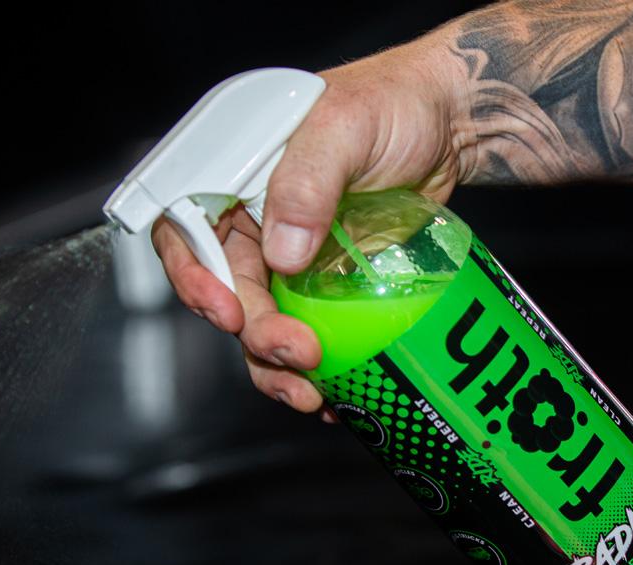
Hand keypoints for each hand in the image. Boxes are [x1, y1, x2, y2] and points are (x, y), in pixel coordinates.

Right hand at [152, 33, 469, 416]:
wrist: (448, 127)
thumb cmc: (393, 104)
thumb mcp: (345, 125)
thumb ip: (307, 179)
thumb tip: (280, 254)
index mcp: (233, 178)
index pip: (185, 233)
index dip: (194, 278)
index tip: (228, 312)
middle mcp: (249, 222)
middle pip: (225, 292)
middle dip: (255, 333)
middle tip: (297, 354)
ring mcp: (283, 258)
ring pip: (260, 323)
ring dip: (276, 365)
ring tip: (311, 392)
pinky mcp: (319, 285)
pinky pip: (303, 331)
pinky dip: (313, 368)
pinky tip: (332, 391)